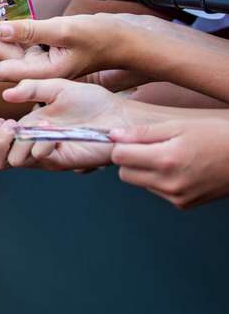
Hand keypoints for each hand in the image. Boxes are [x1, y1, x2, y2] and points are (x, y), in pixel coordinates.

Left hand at [0, 13, 152, 83]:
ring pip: (16, 51)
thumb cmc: (101, 35)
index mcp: (45, 74)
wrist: (128, 37)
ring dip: (6, 38)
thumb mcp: (64, 30)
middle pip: (6, 62)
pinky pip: (28, 43)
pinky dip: (20, 33)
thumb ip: (31, 31)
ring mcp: (48, 61)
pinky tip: (16, 21)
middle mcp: (44, 71)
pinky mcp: (52, 51)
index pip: (2, 73)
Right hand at [0, 79, 160, 173]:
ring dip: (18, 140)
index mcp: (29, 129)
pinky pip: (40, 158)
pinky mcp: (62, 160)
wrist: (119, 115)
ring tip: (34, 125)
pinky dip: (39, 143)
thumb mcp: (57, 87)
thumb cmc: (92, 102)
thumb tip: (6, 95)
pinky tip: (52, 130)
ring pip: (15, 161)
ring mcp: (47, 155)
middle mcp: (34, 145)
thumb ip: (31, 88)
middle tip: (9, 126)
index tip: (1, 121)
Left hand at [111, 115, 228, 208]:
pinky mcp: (184, 204)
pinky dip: (161, 181)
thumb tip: (113, 135)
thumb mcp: (178, 126)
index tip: (129, 139)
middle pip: (125, 174)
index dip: (120, 146)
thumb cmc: (216, 137)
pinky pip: (158, 191)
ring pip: (141, 183)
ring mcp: (177, 197)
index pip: (119, 157)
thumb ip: (142, 133)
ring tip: (170, 156)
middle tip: (148, 147)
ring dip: (146, 171)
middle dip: (129, 160)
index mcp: (166, 160)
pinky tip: (180, 169)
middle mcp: (169, 183)